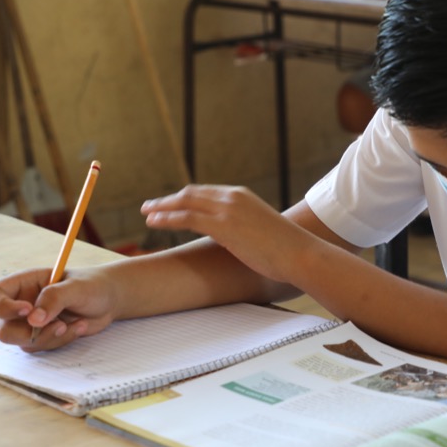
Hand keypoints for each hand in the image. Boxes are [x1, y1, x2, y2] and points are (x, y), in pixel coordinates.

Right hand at [0, 266, 118, 351]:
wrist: (109, 299)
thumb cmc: (91, 285)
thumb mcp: (76, 287)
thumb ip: (54, 298)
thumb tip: (33, 320)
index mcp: (22, 284)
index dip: (1, 307)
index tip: (27, 310)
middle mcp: (21, 304)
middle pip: (3, 329)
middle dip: (28, 333)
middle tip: (57, 324)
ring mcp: (30, 323)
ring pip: (23, 342)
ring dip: (50, 337)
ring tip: (75, 323)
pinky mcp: (43, 336)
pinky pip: (42, 347)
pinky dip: (62, 340)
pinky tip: (80, 327)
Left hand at [142, 185, 311, 284]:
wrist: (300, 253)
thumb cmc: (286, 250)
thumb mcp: (262, 232)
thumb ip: (244, 230)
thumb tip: (236, 241)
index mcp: (241, 196)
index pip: (205, 192)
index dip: (184, 198)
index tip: (169, 205)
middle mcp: (232, 197)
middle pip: (191, 193)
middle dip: (168, 200)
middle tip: (150, 207)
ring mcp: (227, 209)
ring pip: (184, 203)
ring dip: (162, 207)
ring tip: (146, 214)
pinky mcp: (223, 225)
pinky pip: (187, 217)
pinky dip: (167, 218)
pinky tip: (153, 222)